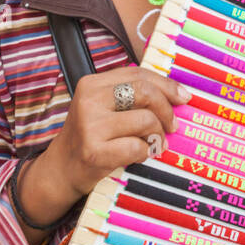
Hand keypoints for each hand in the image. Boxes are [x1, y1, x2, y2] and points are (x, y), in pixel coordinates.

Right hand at [17, 67, 188, 227]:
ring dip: (157, 135)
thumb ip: (131, 96)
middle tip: (171, 126)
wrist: (61, 169)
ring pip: (145, 120)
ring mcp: (89, 126)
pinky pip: (137, 147)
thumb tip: (177, 94)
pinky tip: (139, 155)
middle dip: (166, 110)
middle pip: (145, 92)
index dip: (167, 85)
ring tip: (153, 144)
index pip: (139, 74)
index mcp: (92, 84)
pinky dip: (145, 153)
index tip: (183, 97)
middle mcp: (89, 100)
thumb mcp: (103, 108)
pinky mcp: (94, 151)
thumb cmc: (91, 137)